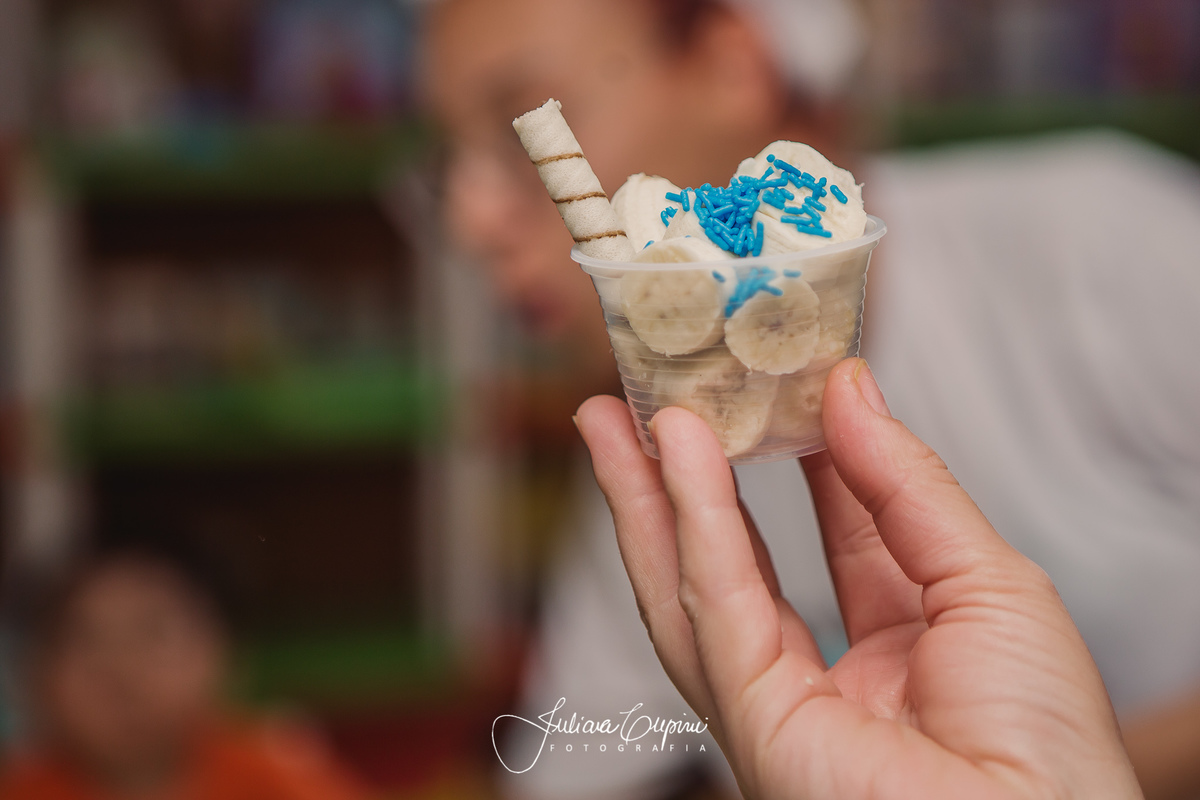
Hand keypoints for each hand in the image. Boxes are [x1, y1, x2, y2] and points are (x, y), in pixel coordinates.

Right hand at [575, 358, 1140, 799]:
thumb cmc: (1047, 747)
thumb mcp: (988, 581)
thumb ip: (907, 486)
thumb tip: (848, 390)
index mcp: (896, 644)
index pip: (832, 529)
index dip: (794, 456)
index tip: (770, 386)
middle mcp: (824, 675)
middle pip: (732, 560)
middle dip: (680, 478)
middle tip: (644, 403)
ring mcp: (775, 703)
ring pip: (691, 585)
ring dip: (650, 495)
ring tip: (617, 420)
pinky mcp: (751, 721)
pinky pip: (714, 606)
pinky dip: (691, 524)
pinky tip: (673, 458)